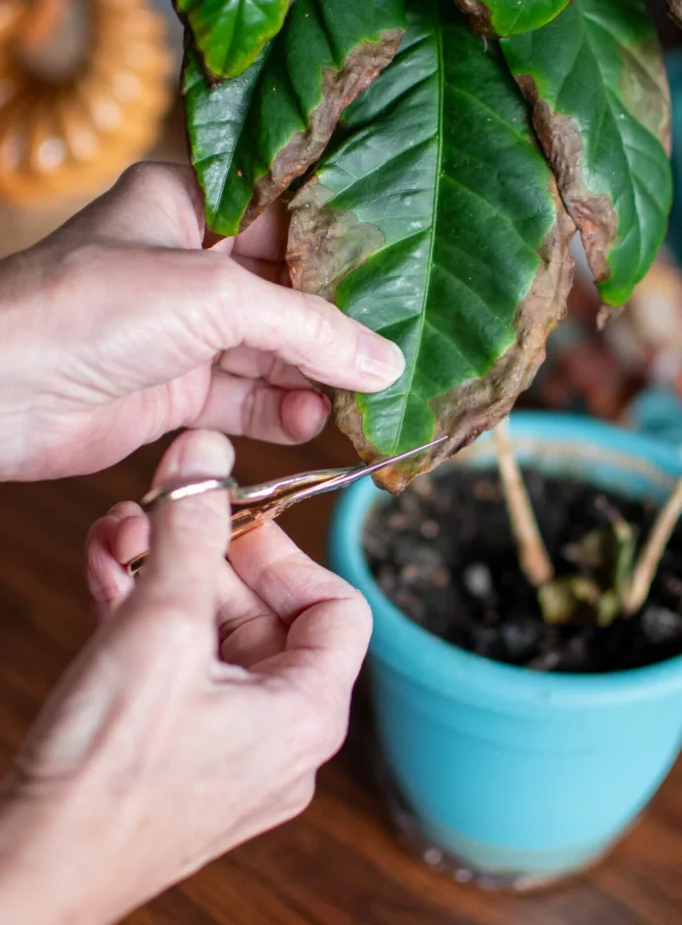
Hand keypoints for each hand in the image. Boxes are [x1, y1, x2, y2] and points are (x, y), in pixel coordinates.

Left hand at [0, 162, 403, 479]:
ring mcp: (182, 330)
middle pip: (285, 291)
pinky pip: (244, 400)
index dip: (341, 245)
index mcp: (188, 205)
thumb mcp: (214, 297)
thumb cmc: (89, 309)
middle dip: (336, 324)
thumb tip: (383, 361)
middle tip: (392, 349)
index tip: (400, 272)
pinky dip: (280, 412)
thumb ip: (307, 328)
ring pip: (270, 352)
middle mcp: (187, 264)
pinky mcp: (175, 390)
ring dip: (314, 376)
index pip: (285, 216)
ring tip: (362, 396)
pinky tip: (312, 420)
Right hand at [0, 430, 371, 924]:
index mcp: (306, 715)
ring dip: (165, 579)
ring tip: (118, 540)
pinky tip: (106, 578)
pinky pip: (178, 667)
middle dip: (203, 557)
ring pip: (211, 635)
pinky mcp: (177, 751)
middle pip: (263, 614)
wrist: (31, 872)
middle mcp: (279, 736)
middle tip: (155, 517)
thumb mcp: (158, 628)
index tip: (231, 520)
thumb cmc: (104, 778)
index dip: (284, 553)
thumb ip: (189, 533)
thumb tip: (208, 457)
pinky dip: (147, 619)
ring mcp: (228, 748)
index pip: (336, 607)